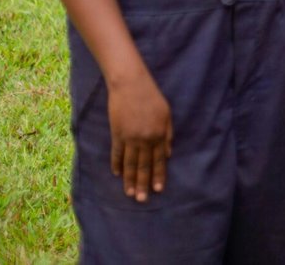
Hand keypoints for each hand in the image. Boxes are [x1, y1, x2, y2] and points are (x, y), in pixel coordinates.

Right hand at [107, 69, 172, 202]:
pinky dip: (116, 164)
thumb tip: (168, 154)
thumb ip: (168, 134)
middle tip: (142, 200)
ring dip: (129, 180)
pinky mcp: (117, 133)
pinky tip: (116, 175)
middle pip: (143, 165)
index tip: (158, 189)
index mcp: (159, 134)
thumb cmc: (151, 96)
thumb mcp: (167, 113)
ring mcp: (129, 137)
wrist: (130, 84)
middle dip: (143, 184)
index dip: (159, 175)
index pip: (159, 160)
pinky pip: (116, 153)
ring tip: (129, 193)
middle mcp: (145, 139)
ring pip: (129, 163)